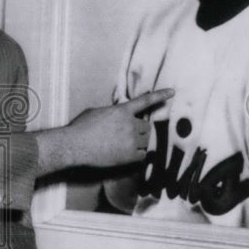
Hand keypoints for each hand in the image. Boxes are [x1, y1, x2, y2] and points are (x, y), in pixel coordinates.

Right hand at [38, 89, 172, 172]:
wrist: (75, 145)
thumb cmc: (81, 127)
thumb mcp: (96, 112)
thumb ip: (112, 113)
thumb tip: (118, 117)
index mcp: (122, 111)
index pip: (145, 101)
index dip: (160, 96)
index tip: (172, 92)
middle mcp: (130, 124)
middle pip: (146, 127)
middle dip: (139, 130)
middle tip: (126, 135)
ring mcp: (131, 140)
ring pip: (145, 141)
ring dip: (138, 142)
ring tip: (121, 145)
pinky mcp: (129, 156)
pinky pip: (142, 155)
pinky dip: (136, 155)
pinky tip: (124, 154)